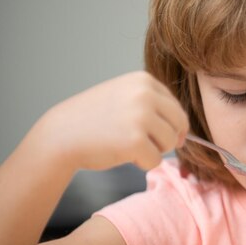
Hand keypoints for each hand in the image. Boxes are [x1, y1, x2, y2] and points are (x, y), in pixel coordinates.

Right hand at [35, 71, 188, 171]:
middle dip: (167, 138)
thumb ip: (153, 104)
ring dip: (154, 150)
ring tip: (131, 146)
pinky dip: (144, 163)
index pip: (176, 107)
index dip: (171, 125)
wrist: (61, 135)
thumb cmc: (95, 119)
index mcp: (144, 80)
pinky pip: (157, 160)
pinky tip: (124, 155)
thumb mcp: (125, 96)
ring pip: (170, 143)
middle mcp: (145, 94)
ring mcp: (141, 116)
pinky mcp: (136, 141)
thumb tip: (185, 130)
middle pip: (179, 124)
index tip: (154, 133)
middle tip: (146, 144)